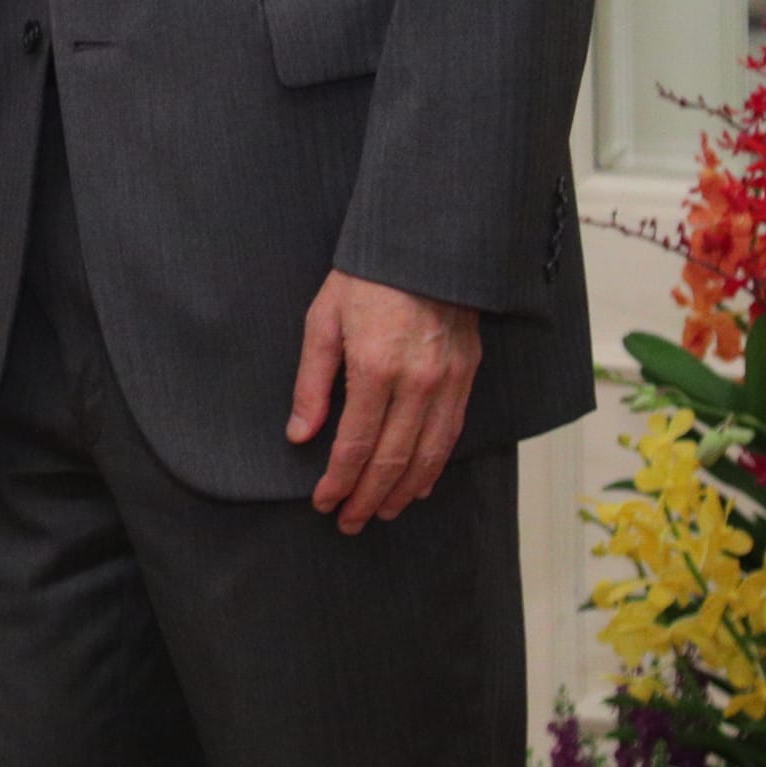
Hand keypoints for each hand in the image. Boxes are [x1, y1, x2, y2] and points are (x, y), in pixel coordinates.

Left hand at [286, 269, 479, 533]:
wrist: (424, 244)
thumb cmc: (365, 278)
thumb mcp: (323, 320)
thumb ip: (311, 382)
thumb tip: (299, 435)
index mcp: (374, 366)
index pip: (356, 444)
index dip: (339, 480)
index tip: (323, 502)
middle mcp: (416, 381)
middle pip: (392, 459)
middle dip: (367, 497)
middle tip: (348, 522)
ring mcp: (446, 381)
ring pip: (426, 455)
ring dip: (402, 492)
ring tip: (379, 512)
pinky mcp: (466, 377)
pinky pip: (451, 435)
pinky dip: (434, 468)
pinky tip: (418, 485)